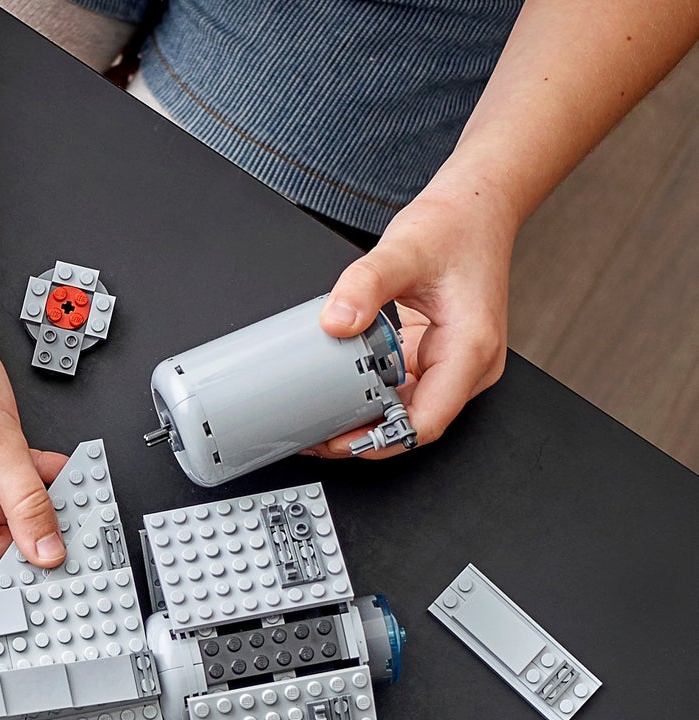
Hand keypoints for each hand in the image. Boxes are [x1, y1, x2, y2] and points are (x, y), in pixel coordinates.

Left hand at [313, 186, 512, 457]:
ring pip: (406, 409)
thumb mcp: (403, 249)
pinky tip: (337, 393)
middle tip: (314, 434)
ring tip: (318, 418)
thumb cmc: (455, 227)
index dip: (380, 439)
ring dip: (364, 418)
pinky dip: (370, 395)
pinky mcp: (436, 356)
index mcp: (471, 349)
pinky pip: (401, 388)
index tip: (340, 442)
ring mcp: (452, 363)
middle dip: (364, 434)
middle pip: (413, 423)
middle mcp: (468, 364)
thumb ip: (365, 284)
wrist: (476, 206)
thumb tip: (336, 321)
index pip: (426, 421)